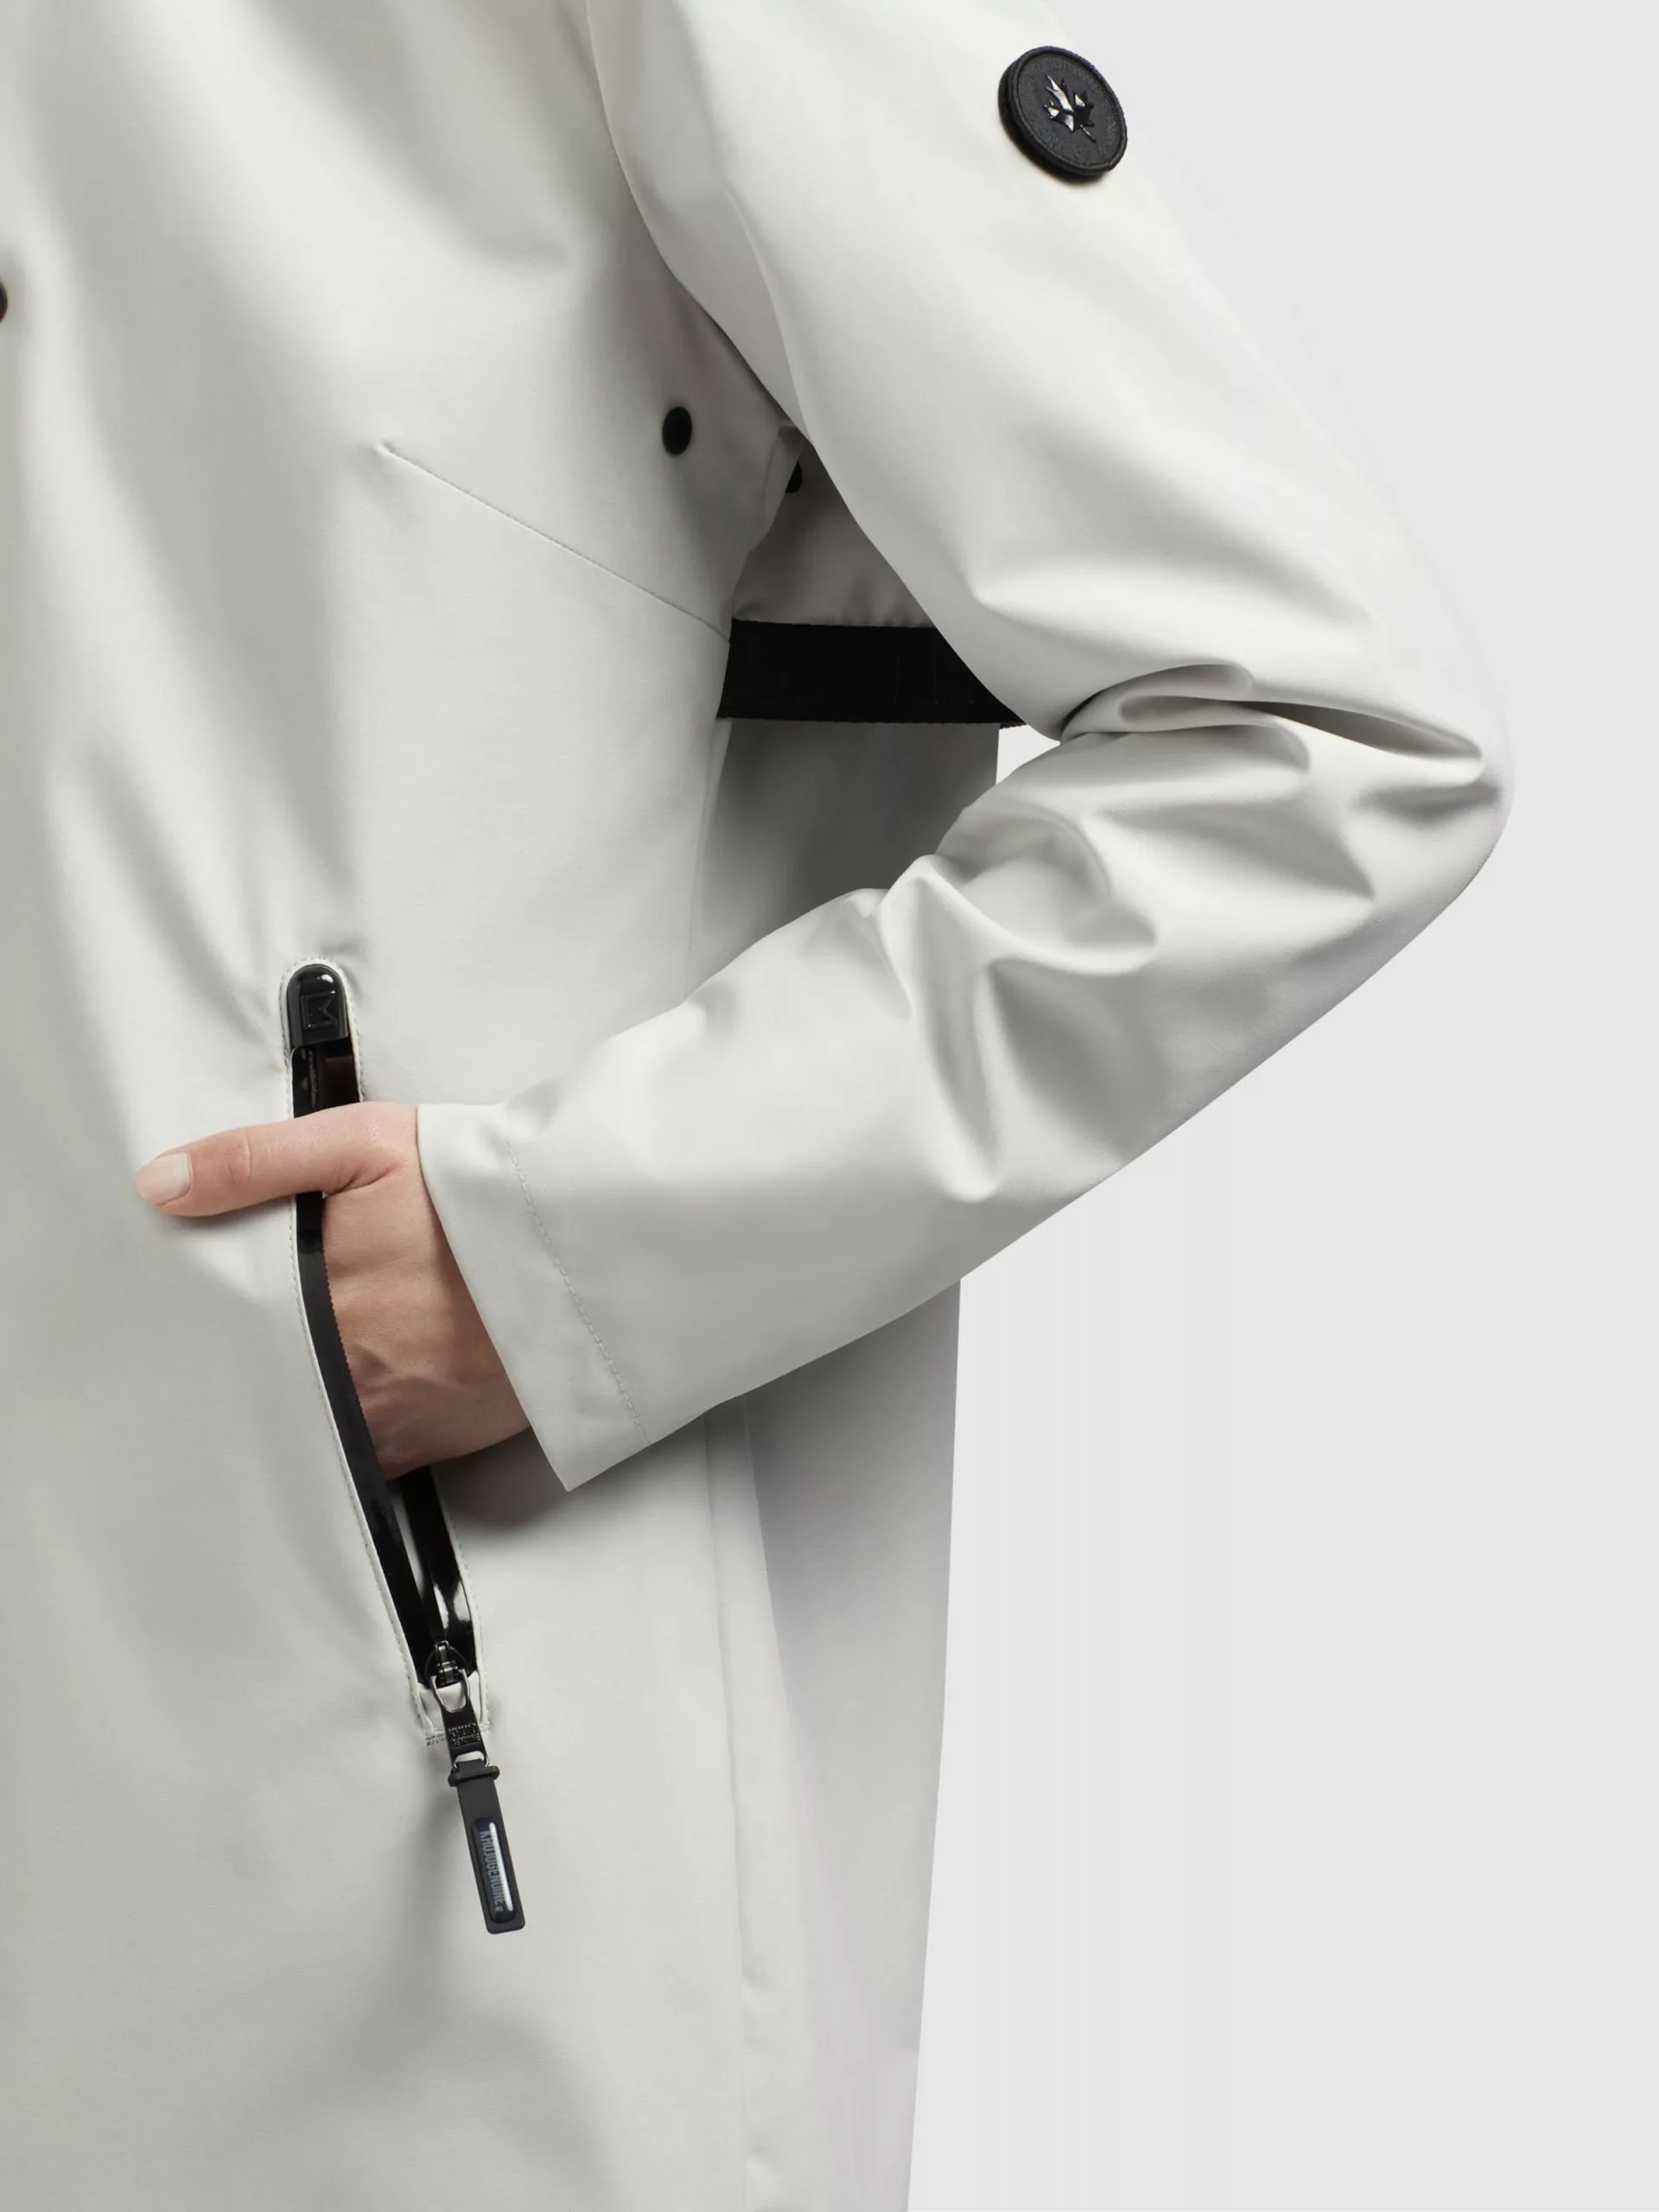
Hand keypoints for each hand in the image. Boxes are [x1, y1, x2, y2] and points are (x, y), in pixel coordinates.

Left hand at [134, 1103, 527, 1476]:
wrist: (580, 1256)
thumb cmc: (477, 1196)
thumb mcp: (365, 1143)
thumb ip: (256, 1161)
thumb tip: (161, 1185)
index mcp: (309, 1292)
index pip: (217, 1320)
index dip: (193, 1319)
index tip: (173, 1312)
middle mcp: (335, 1365)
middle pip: (249, 1378)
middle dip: (233, 1362)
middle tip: (206, 1349)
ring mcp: (375, 1414)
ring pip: (292, 1424)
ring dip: (280, 1406)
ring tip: (275, 1376)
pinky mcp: (417, 1445)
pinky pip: (349, 1458)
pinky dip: (334, 1438)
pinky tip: (335, 1408)